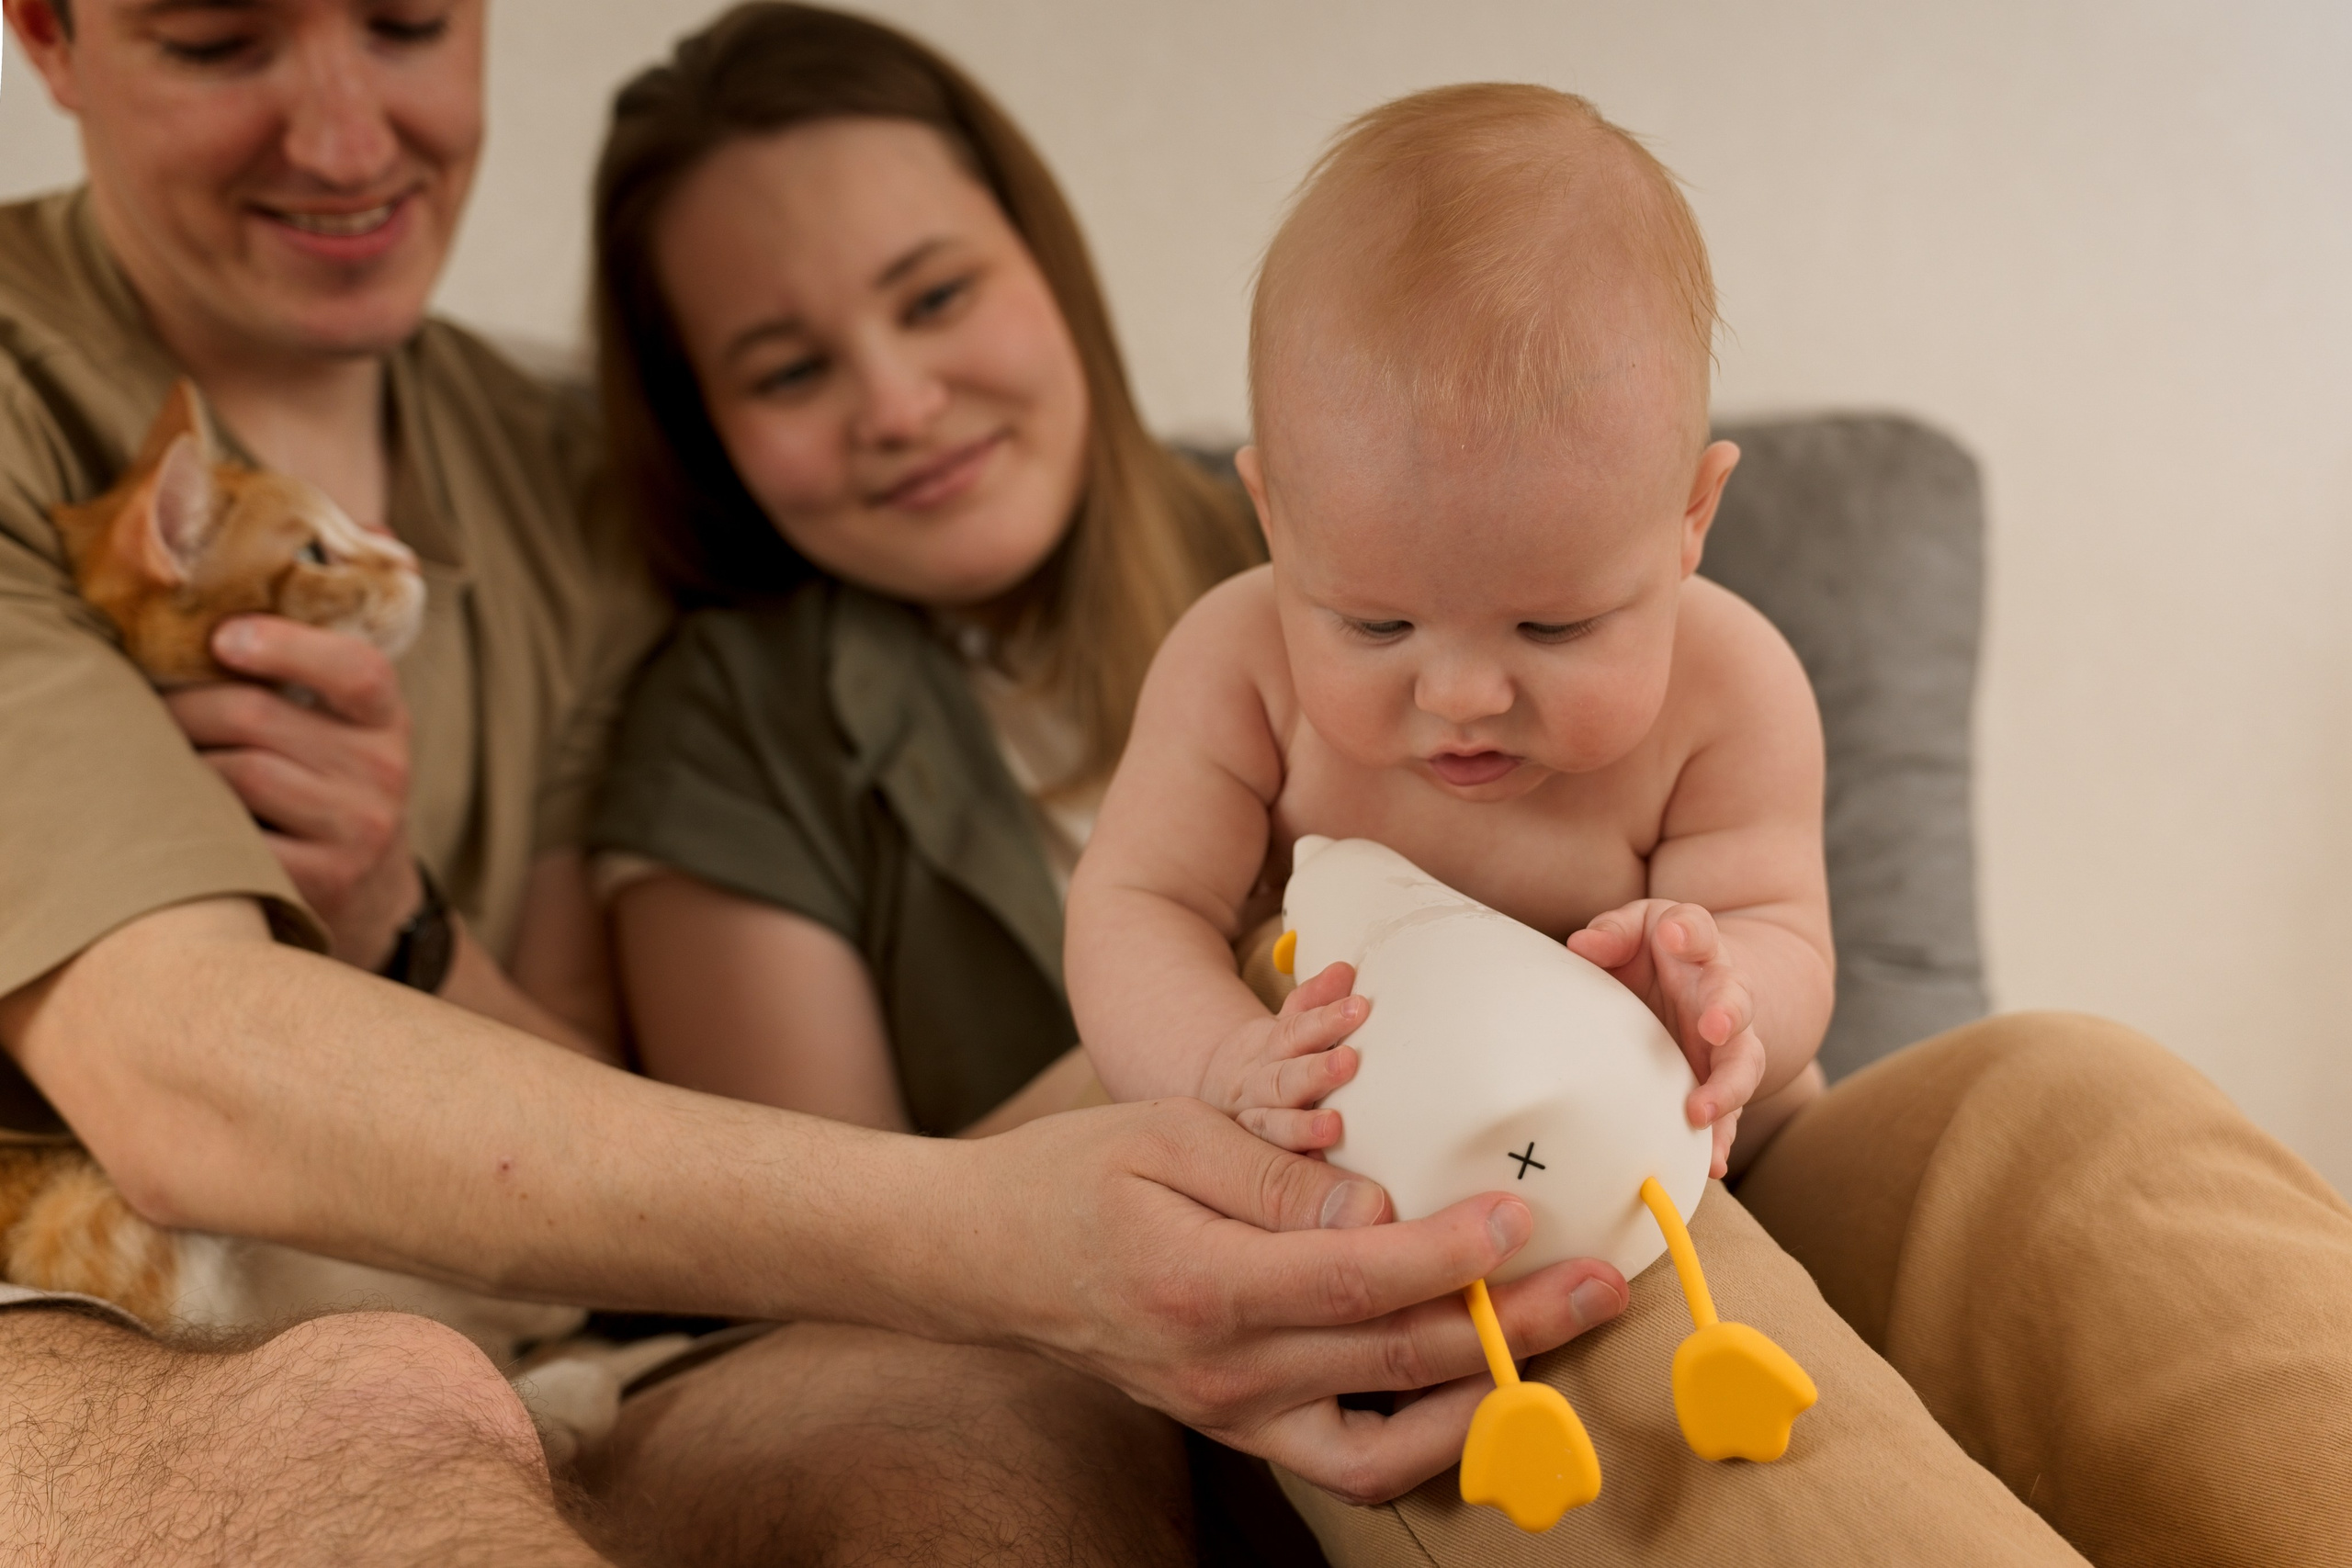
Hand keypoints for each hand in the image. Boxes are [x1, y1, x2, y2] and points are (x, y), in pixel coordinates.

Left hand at [163, 615, 420, 969]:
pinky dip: (196, 821)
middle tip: (145, 706)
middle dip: (184, 705)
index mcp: (386, 719)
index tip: (222, 637)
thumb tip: (191, 620)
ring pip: (235, 773)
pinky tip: (183, 815)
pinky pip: (233, 837)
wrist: (371, 893)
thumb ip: (297, 679)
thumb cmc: (327, 787)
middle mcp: (384, 770)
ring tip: (159, 760)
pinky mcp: (322, 880)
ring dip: (180, 763)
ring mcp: (357, 829)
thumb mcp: (342, 730)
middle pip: (255, 716)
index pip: (356, 670)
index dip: (286, 646)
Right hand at [954, 1098, 1628, 1503]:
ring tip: (1558, 1341)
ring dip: (1488, 1397)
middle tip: (1600, 1281)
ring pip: (1391, 1439)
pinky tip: (1479, 1389)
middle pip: (1399, 1358)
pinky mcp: (1239, 1427)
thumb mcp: (1166, 1136)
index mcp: (1204, 1284)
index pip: (1360, 1277)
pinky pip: (1352, 1459)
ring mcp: (1233, 1412)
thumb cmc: (1072, 1176)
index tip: (1523, 1213)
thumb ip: (1275, 1172)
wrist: (986, 1257)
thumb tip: (1385, 1205)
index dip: (1454, 1251)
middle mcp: (1225, 1370)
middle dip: (1514, 1322)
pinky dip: (1426, 1437)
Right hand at [1194, 961, 1365, 1151]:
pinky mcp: (1257, 1162)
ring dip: (1302, 1126)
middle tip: (1349, 1061)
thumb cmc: (1269, 1061)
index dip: (1325, 1020)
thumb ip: (1313, 1001)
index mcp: (1266, 1049)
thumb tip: (1347, 970)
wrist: (1216, 1101)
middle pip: (1285, 1077)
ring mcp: (1252, 1127)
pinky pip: (1274, 1169)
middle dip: (1316, 1071)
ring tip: (1333, 1127)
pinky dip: (1295, 1169)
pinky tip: (1319, 1171)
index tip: (1358, 1007)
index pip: (1294, 1031)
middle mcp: (1256, 1088)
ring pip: (1273, 1125)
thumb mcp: (1283, 1027)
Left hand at [1566, 900, 1766, 1176]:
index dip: (1690, 931)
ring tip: (1704, 1113)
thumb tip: (1583, 945)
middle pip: (1736, 1001)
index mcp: (1697, 948)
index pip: (1700, 930)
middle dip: (1727, 1013)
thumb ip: (1614, 933)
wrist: (1690, 975)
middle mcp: (1721, 992)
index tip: (1675, 934)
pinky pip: (1727, 1110)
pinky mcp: (1717, 1078)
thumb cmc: (1653, 950)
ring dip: (1727, 1088)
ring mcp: (1725, 1040)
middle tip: (1714, 1028)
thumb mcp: (1635, 928)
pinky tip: (1711, 1163)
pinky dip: (1721, 1136)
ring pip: (1741, 1062)